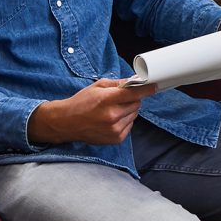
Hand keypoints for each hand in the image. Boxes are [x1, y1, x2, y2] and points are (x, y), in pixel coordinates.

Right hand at [28, 79, 154, 146]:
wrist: (66, 123)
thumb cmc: (80, 103)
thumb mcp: (97, 87)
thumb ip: (117, 84)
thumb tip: (135, 81)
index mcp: (107, 100)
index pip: (134, 94)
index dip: (146, 89)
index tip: (154, 86)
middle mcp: (112, 116)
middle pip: (137, 104)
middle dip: (132, 100)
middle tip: (120, 99)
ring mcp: (115, 129)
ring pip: (134, 115)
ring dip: (128, 111)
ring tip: (112, 110)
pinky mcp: (116, 138)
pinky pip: (130, 126)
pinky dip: (125, 121)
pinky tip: (111, 120)